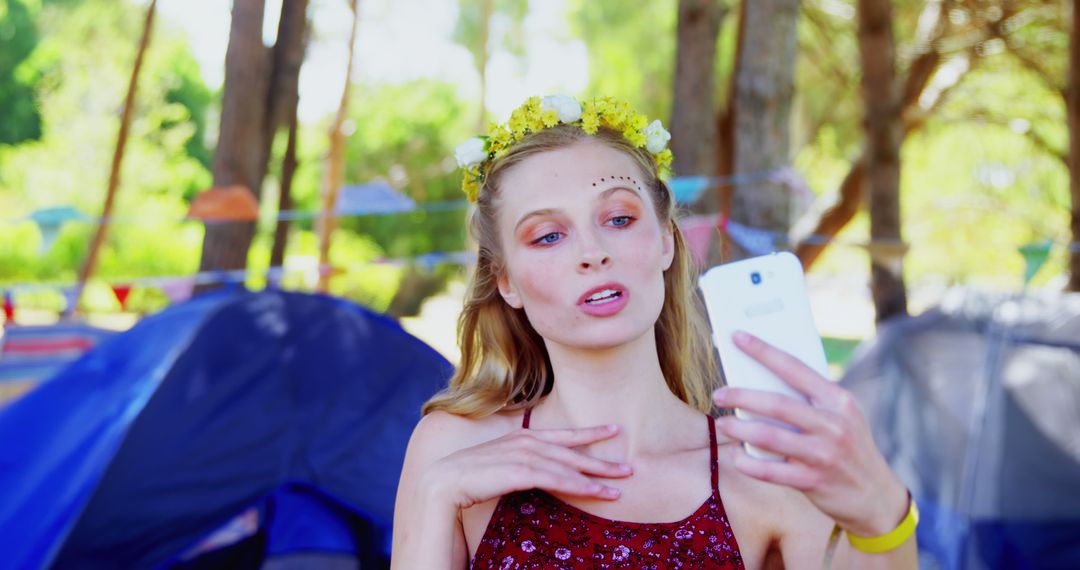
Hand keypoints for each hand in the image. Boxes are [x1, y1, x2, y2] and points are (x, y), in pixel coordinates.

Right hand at [421, 423, 632, 510]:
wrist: (441, 486)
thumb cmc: (470, 481)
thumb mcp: (499, 469)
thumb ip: (520, 467)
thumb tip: (538, 472)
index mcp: (519, 438)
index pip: (559, 434)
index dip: (587, 433)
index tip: (613, 430)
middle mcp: (520, 442)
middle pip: (568, 449)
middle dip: (599, 458)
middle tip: (629, 465)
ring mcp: (516, 455)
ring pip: (564, 465)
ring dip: (593, 476)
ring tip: (619, 487)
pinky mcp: (512, 471)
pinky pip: (551, 478)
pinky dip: (575, 484)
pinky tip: (593, 491)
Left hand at [713, 331, 908, 536]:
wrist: (876, 496)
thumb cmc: (849, 447)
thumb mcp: (842, 416)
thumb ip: (811, 400)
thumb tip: (762, 380)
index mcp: (838, 400)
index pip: (795, 368)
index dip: (763, 351)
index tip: (738, 337)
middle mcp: (832, 424)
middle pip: (776, 404)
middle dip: (741, 396)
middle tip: (719, 394)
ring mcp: (823, 454)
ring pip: (769, 436)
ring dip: (739, 429)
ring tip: (724, 424)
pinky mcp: (813, 481)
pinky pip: (770, 471)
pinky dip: (749, 463)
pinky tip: (737, 457)